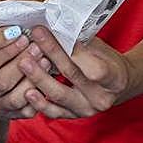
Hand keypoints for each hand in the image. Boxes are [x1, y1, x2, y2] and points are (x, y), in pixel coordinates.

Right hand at [0, 29, 55, 119]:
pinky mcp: (9, 116)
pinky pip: (26, 110)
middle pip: (0, 81)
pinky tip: (48, 80)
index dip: (4, 49)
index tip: (21, 34)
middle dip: (21, 62)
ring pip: (14, 97)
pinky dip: (38, 96)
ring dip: (32, 78)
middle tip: (36, 47)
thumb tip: (9, 23)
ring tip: (46, 61)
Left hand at [15, 29, 131, 118]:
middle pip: (72, 74)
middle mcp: (101, 98)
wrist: (118, 86)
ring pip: (58, 94)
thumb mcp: (100, 49)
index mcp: (114, 78)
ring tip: (24, 63)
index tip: (55, 32)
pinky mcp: (72, 116)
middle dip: (51, 54)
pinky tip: (27, 92)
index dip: (73, 49)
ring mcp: (86, 109)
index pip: (93, 66)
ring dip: (39, 78)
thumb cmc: (107, 62)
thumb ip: (79, 41)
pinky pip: (52, 112)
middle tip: (34, 39)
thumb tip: (53, 26)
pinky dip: (38, 102)